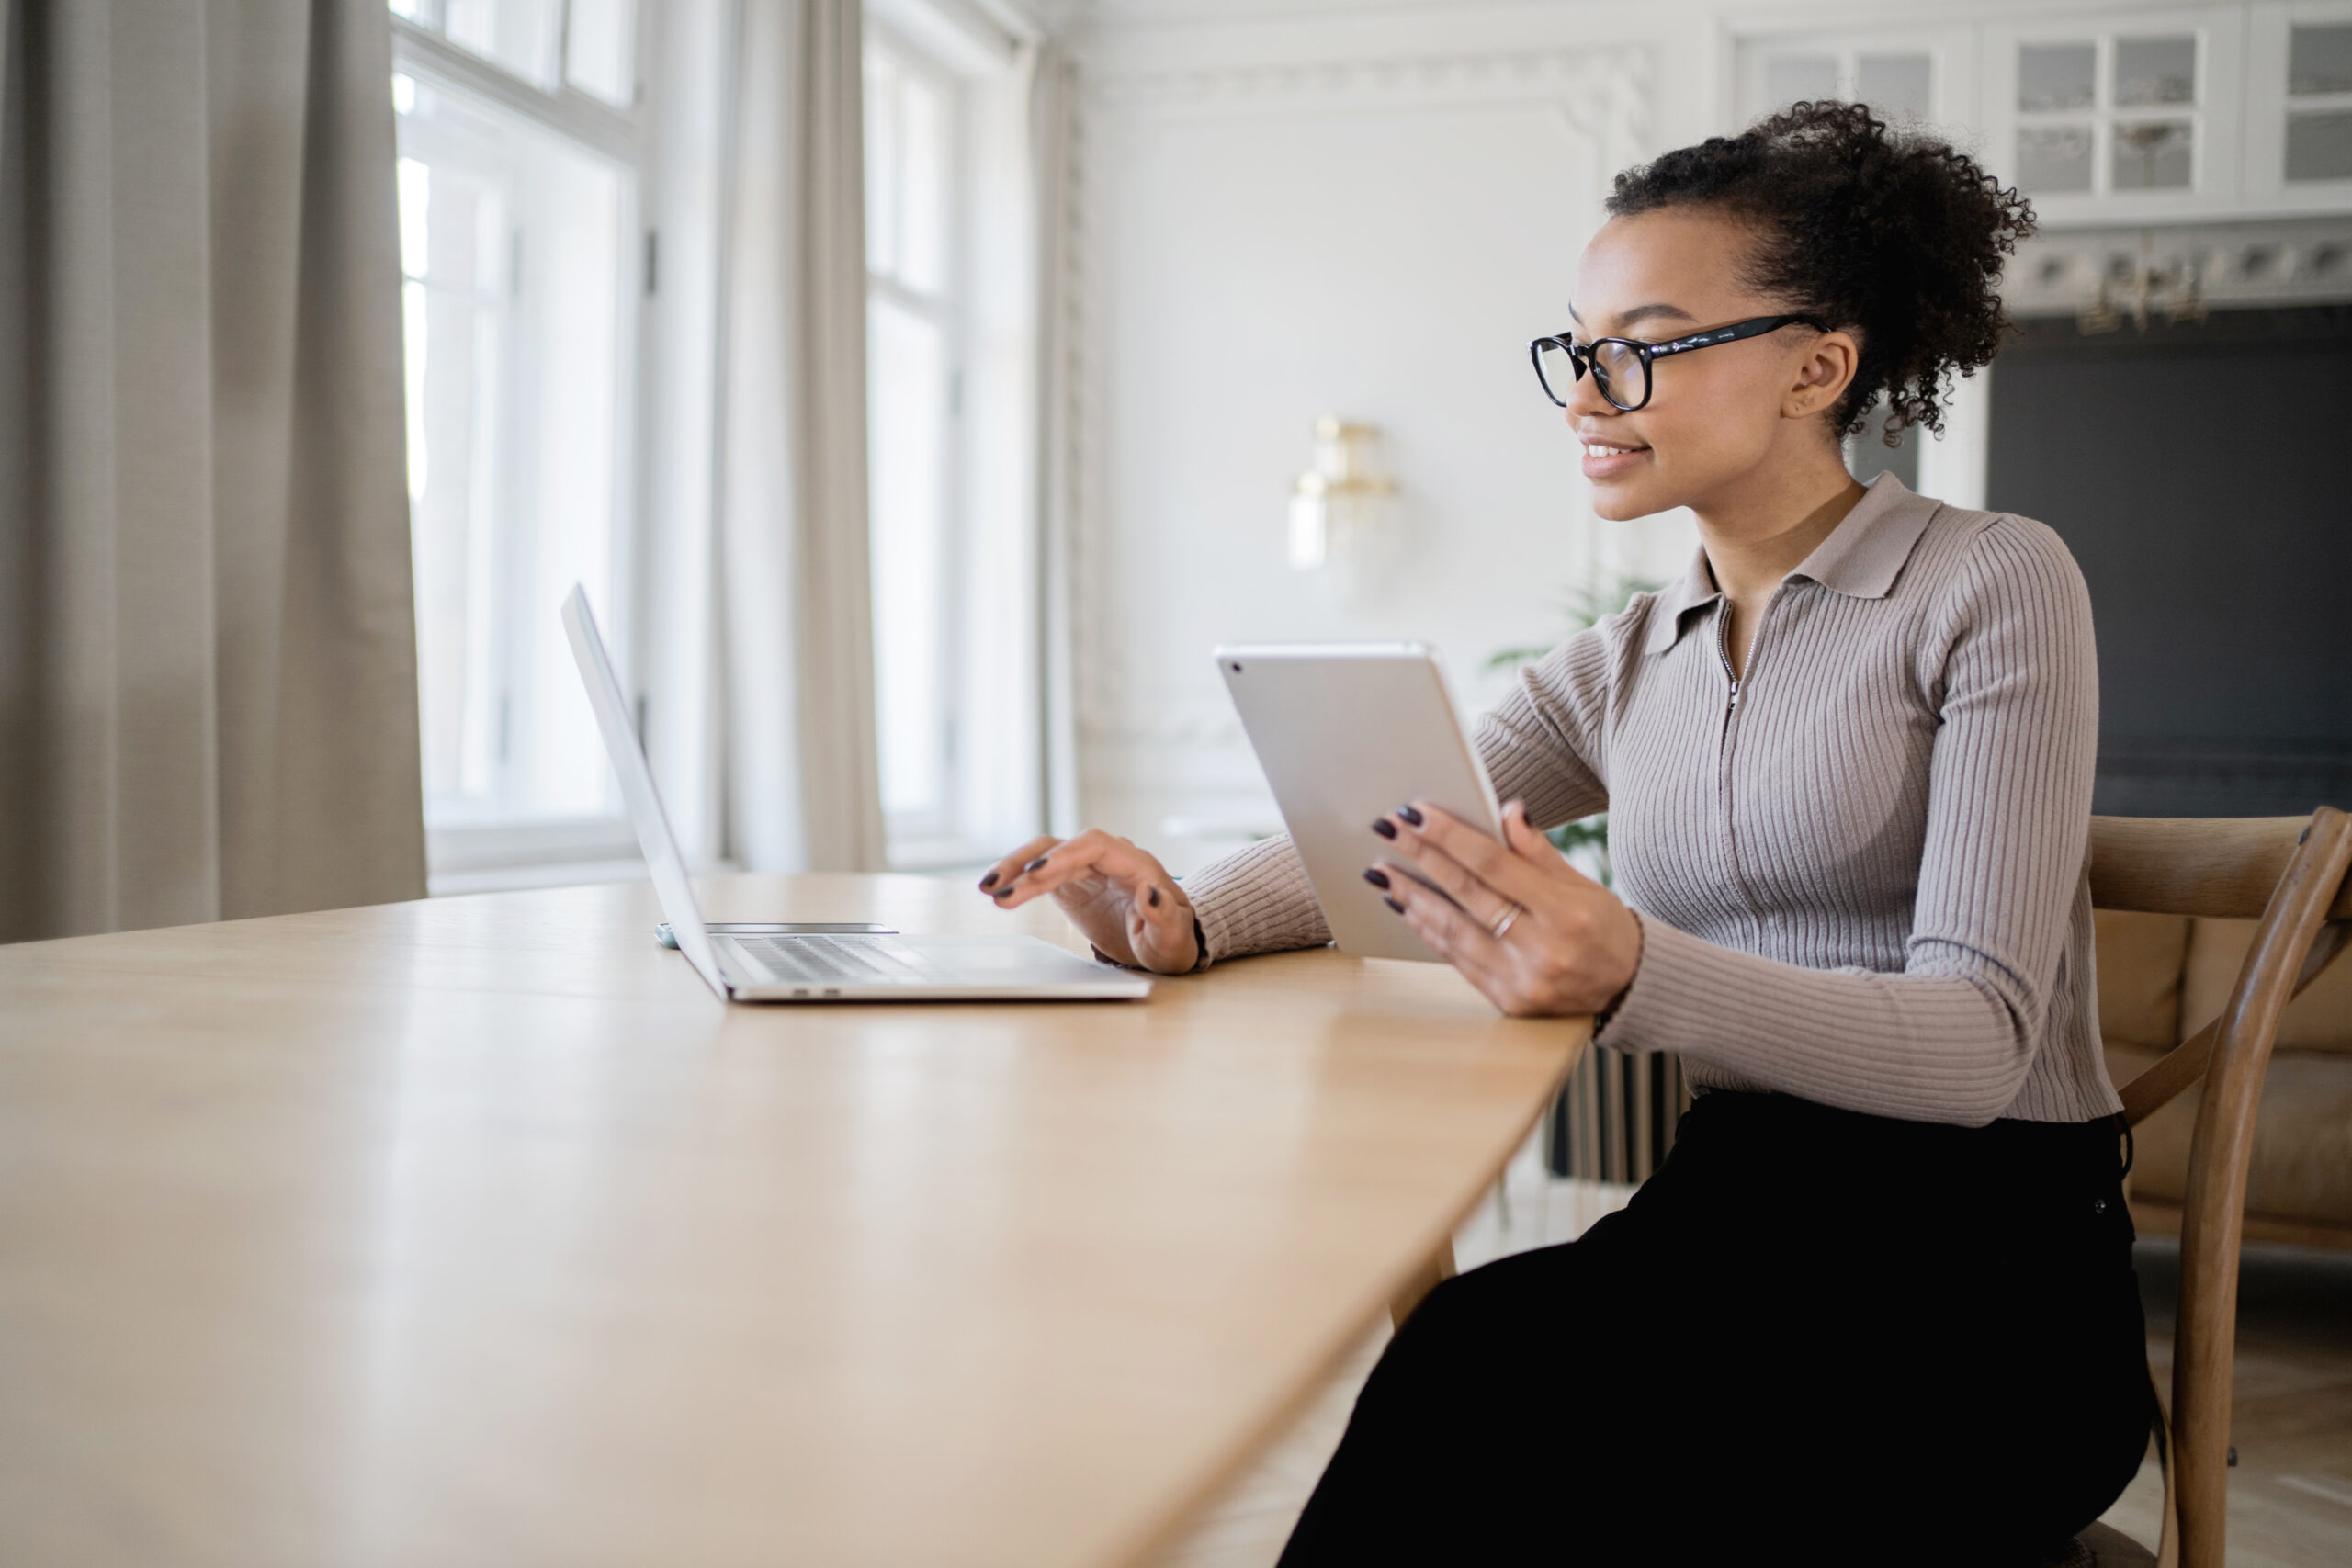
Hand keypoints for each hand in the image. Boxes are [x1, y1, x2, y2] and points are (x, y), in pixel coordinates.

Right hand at [977, 830, 1199, 974]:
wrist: (1164, 942)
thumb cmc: (1172, 940)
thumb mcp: (1173, 939)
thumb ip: (1164, 916)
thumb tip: (1150, 891)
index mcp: (1135, 864)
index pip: (1094, 846)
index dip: (1064, 855)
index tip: (1038, 873)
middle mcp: (1109, 858)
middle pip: (1062, 848)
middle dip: (1029, 868)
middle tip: (1001, 892)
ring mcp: (1087, 867)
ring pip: (1045, 855)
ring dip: (1015, 869)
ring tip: (987, 889)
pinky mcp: (1071, 880)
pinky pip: (1039, 872)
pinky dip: (1017, 880)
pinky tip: (995, 891)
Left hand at [1367, 799, 1641, 1017]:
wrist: (1628, 989)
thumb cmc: (1604, 928)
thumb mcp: (1583, 884)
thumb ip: (1539, 852)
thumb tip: (1507, 810)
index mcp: (1566, 913)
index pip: (1494, 865)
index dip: (1451, 837)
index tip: (1416, 812)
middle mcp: (1543, 949)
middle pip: (1467, 894)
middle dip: (1421, 858)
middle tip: (1387, 829)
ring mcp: (1523, 981)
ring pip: (1454, 931)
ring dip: (1412, 897)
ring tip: (1381, 871)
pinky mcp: (1508, 1002)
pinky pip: (1457, 959)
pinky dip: (1429, 931)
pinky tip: (1407, 907)